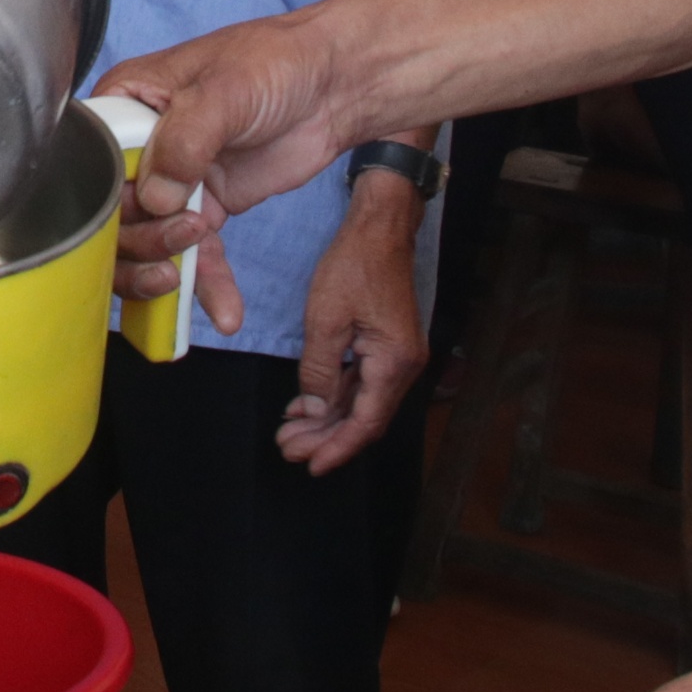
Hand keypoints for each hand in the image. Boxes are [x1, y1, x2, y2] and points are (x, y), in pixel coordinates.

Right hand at [96, 16, 360, 302]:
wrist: (335, 85)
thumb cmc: (275, 62)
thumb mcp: (223, 89)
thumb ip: (184, 139)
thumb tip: (155, 197)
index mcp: (125, 104)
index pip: (88, 163)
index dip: (101, 197)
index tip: (132, 215)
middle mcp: (139, 149)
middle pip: (110, 215)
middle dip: (138, 241)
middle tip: (183, 237)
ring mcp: (171, 185)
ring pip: (144, 246)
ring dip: (162, 271)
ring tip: (184, 281)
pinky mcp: (205, 212)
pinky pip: (194, 258)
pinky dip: (206, 287)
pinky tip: (224, 313)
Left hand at [279, 177, 424, 472]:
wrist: (381, 226)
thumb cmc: (355, 264)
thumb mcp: (326, 319)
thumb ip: (319, 370)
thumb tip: (313, 409)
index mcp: (394, 362)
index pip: (365, 422)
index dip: (337, 447)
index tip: (309, 465)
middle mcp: (403, 365)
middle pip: (363, 417)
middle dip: (325, 437)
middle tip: (287, 449)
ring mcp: (397, 354)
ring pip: (361, 401)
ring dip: (327, 419)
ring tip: (290, 433)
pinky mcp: (387, 343)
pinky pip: (361, 380)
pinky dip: (334, 394)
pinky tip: (307, 404)